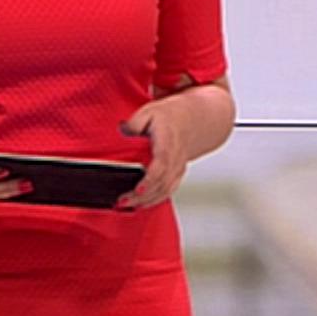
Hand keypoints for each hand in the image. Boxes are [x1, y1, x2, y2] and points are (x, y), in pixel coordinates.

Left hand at [115, 87, 231, 209]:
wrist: (194, 119)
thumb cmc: (171, 116)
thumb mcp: (150, 111)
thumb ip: (134, 122)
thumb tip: (122, 130)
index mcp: (168, 142)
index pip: (161, 164)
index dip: (150, 179)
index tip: (139, 189)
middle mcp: (176, 158)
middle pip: (161, 183)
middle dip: (142, 196)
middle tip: (123, 201)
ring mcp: (178, 168)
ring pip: (165, 190)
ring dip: (147, 201)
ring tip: (128, 205)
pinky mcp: (177, 175)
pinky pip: (168, 191)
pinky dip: (154, 200)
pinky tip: (140, 204)